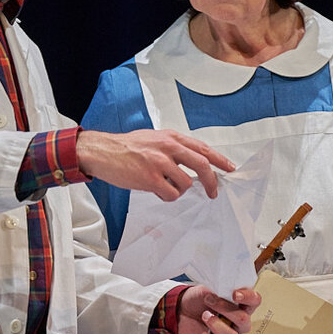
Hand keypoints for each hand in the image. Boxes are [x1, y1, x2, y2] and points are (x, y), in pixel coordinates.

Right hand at [76, 129, 234, 200]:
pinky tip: (155, 190)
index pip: (202, 148)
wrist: (102, 151)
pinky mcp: (150, 178)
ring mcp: (159, 163)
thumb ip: (173, 148)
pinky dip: (167, 196)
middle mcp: (168, 147)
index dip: (219, 159)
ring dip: (179, 190)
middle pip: (202, 165)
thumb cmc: (126, 147)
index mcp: (170, 137)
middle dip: (211, 181)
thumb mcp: (153, 138)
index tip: (229, 168)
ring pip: (186, 184)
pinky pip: (170, 194)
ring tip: (164, 186)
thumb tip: (192, 162)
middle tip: (213, 192)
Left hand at [176, 285, 259, 333]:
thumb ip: (217, 290)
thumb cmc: (197, 300)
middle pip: (244, 319)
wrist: (182, 312)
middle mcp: (239, 321)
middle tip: (209, 300)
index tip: (235, 294)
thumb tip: (224, 290)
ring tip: (204, 316)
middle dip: (225, 309)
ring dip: (217, 325)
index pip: (255, 300)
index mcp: (240, 304)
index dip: (249, 297)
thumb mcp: (206, 289)